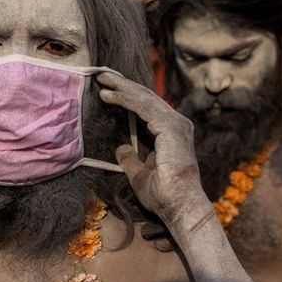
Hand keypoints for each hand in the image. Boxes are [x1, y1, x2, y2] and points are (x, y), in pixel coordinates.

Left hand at [96, 72, 207, 222]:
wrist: (179, 206)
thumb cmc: (163, 195)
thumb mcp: (139, 174)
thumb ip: (131, 159)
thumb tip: (121, 148)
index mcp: (171, 133)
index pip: (148, 107)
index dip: (128, 96)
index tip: (109, 89)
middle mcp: (177, 124)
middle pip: (146, 98)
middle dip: (124, 85)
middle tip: (103, 75)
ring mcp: (176, 124)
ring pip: (144, 98)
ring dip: (122, 87)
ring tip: (102, 80)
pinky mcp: (171, 128)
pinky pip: (143, 108)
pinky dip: (125, 100)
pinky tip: (108, 95)